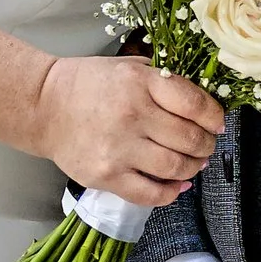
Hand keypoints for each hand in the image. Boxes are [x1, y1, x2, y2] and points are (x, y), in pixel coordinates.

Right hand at [36, 58, 223, 209]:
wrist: (43, 107)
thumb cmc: (87, 84)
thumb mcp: (128, 67)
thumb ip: (163, 81)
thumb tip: (202, 105)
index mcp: (140, 83)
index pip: (195, 104)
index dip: (214, 117)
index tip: (217, 123)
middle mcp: (132, 115)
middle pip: (190, 139)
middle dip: (206, 144)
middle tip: (205, 145)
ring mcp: (118, 148)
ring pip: (175, 167)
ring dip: (192, 168)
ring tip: (193, 163)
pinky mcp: (106, 176)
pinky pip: (151, 193)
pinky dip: (171, 192)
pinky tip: (177, 185)